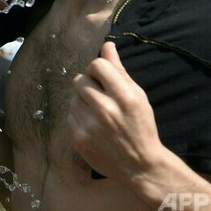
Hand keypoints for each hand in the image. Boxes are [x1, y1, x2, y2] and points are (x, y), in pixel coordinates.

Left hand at [68, 41, 168, 183]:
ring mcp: (90, 125)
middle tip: (100, 96)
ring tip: (98, 112)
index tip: (102, 77)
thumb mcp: (137, 96)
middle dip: (88, 84)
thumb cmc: (141, 126)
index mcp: (124, 96)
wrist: (140, 166)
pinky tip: (93, 125)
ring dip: (82, 101)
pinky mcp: (79, 138)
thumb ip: (119, 70)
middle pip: (79, 79)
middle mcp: (106, 110)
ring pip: (73, 97)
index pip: (97, 65)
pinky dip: (79, 117)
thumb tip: (107, 45)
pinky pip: (70, 115)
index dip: (97, 68)